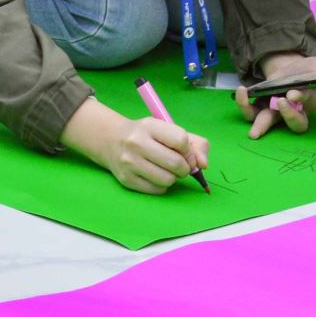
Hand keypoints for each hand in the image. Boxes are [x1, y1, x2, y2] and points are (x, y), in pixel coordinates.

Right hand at [60, 96, 208, 194]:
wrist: (112, 140)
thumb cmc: (148, 136)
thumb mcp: (168, 130)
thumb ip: (195, 144)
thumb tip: (203, 165)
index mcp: (150, 126)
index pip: (181, 140)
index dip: (189, 151)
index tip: (184, 153)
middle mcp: (137, 142)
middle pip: (176, 164)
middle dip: (184, 168)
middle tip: (179, 165)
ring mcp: (129, 162)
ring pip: (168, 180)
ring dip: (173, 178)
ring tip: (166, 170)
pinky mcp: (126, 179)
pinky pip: (157, 190)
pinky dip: (162, 186)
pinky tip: (155, 176)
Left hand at [237, 52, 315, 138]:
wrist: (291, 70)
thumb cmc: (310, 71)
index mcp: (308, 104)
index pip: (305, 110)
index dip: (299, 105)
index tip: (293, 94)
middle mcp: (291, 112)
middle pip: (292, 124)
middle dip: (286, 116)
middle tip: (280, 103)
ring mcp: (273, 110)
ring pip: (267, 122)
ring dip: (258, 121)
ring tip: (247, 105)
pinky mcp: (258, 104)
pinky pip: (249, 110)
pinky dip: (243, 102)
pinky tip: (241, 89)